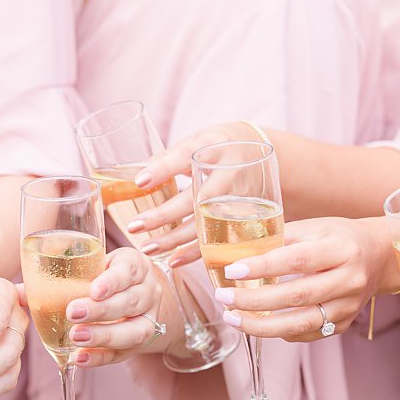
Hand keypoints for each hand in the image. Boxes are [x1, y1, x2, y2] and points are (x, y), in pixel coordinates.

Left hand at [40, 246, 160, 367]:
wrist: (131, 295)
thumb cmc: (99, 276)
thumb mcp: (87, 266)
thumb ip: (55, 274)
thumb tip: (16, 292)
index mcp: (133, 265)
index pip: (129, 270)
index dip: (113, 281)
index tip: (94, 290)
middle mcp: (147, 290)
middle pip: (132, 301)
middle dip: (102, 310)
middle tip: (72, 313)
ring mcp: (148, 318)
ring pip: (135, 330)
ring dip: (104, 336)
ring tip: (76, 337)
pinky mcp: (138, 344)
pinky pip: (123, 354)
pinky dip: (101, 358)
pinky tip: (79, 358)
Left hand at [126, 121, 254, 257]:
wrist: (265, 151)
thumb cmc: (221, 145)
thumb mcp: (199, 139)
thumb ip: (170, 156)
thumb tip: (137, 173)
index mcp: (213, 147)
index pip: (185, 157)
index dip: (163, 169)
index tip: (139, 182)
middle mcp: (229, 172)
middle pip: (194, 198)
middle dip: (164, 215)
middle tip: (134, 226)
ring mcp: (240, 197)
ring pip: (205, 223)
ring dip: (174, 239)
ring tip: (147, 247)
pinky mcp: (246, 217)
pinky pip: (219, 239)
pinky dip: (195, 252)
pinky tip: (173, 260)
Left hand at [214, 217, 394, 341]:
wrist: (380, 256)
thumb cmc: (340, 237)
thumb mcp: (315, 227)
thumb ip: (280, 238)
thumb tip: (238, 250)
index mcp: (341, 249)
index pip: (297, 260)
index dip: (262, 267)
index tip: (231, 271)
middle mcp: (349, 280)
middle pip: (297, 296)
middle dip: (254, 301)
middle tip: (223, 297)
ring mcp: (348, 306)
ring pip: (300, 323)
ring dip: (261, 325)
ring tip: (232, 318)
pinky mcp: (344, 323)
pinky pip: (307, 333)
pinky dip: (279, 332)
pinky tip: (258, 324)